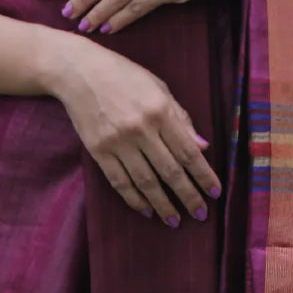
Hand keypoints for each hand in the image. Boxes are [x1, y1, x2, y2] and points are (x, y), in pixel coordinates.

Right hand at [46, 35, 221, 225]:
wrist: (78, 71)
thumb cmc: (123, 76)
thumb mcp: (158, 87)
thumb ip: (181, 118)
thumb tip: (203, 147)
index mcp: (160, 110)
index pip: (188, 151)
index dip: (204, 176)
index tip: (215, 193)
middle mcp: (141, 128)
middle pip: (170, 171)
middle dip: (188, 196)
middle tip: (200, 215)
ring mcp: (118, 141)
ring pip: (146, 182)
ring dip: (163, 204)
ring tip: (175, 220)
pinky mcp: (98, 150)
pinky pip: (119, 182)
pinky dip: (134, 199)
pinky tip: (147, 210)